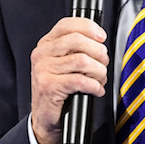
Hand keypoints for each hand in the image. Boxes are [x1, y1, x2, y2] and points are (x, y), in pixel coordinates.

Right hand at [30, 17, 108, 143]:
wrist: (46, 118)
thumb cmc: (59, 90)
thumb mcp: (63, 64)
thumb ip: (76, 49)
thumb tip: (99, 40)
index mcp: (46, 44)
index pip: (67, 25)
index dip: (88, 27)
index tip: (101, 37)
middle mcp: (42, 54)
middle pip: (77, 40)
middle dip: (98, 52)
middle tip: (103, 63)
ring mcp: (43, 70)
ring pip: (82, 60)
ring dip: (98, 71)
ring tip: (100, 78)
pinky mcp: (49, 86)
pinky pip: (80, 81)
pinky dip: (94, 86)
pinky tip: (96, 90)